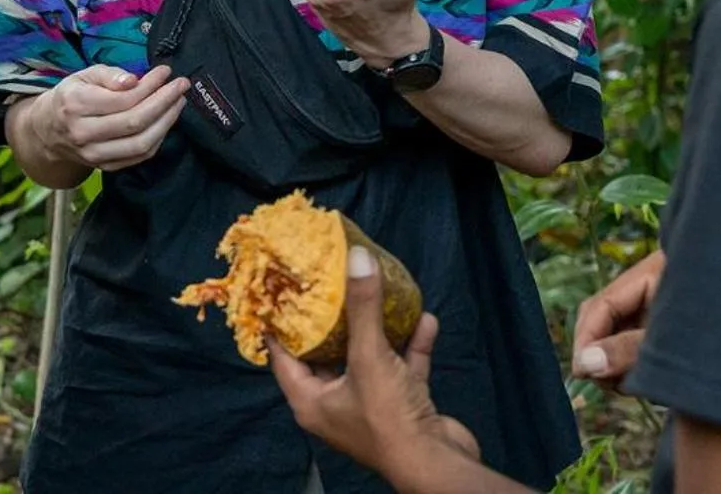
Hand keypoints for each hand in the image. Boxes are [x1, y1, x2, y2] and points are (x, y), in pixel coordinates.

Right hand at [16, 64, 188, 173]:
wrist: (48, 130)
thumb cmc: (71, 96)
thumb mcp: (83, 76)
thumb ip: (108, 75)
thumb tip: (134, 81)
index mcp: (76, 105)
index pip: (123, 98)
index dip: (150, 85)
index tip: (166, 72)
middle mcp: (83, 133)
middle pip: (135, 122)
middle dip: (164, 102)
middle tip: (181, 86)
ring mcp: (94, 154)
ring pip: (141, 143)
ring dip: (167, 122)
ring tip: (178, 102)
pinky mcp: (104, 167)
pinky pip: (139, 156)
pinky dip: (158, 138)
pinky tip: (166, 121)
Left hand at [269, 245, 482, 487]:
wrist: (439, 464)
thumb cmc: (388, 416)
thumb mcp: (369, 357)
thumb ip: (362, 307)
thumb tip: (356, 256)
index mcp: (310, 401)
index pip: (283, 356)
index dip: (281, 323)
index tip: (281, 288)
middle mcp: (336, 404)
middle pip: (327, 353)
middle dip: (332, 318)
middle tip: (329, 281)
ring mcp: (371, 406)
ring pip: (369, 358)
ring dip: (377, 328)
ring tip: (377, 292)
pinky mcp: (403, 406)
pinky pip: (403, 367)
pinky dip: (411, 345)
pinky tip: (423, 317)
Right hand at [572, 249, 664, 389]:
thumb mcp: (671, 340)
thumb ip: (628, 350)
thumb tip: (583, 366)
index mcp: (654, 274)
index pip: (603, 304)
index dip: (587, 338)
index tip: (581, 372)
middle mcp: (654, 287)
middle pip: (607, 316)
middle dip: (600, 350)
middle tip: (607, 383)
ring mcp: (664, 307)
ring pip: (622, 333)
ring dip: (619, 362)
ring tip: (630, 385)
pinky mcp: (673, 328)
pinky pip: (639, 343)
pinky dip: (635, 364)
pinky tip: (643, 381)